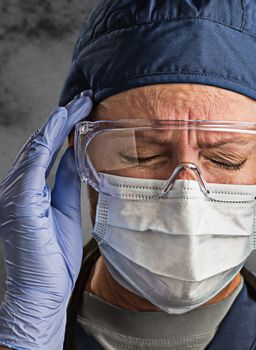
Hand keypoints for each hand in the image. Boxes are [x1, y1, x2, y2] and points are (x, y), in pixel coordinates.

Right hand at [0, 91, 92, 349]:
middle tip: (85, 96)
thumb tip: (78, 158)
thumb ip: (67, 184)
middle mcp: (16, 188)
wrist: (41, 291)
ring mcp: (14, 195)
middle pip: (39, 144)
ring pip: (35, 149)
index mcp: (28, 190)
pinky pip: (32, 168)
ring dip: (56, 124)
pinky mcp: (19, 205)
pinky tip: (59, 130)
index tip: (84, 107)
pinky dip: (45, 147)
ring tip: (77, 104)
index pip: (47, 150)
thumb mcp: (66, 211)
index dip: (63, 126)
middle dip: (61, 118)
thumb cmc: (53, 257)